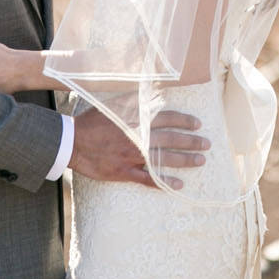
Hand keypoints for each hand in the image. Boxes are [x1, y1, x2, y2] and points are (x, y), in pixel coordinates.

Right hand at [68, 107, 208, 188]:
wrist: (71, 141)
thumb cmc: (91, 121)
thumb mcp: (113, 104)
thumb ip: (134, 100)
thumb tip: (152, 93)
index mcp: (136, 120)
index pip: (168, 118)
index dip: (185, 121)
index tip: (197, 124)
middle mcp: (138, 138)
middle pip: (171, 139)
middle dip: (191, 141)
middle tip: (207, 144)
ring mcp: (132, 156)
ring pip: (164, 159)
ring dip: (185, 160)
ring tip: (200, 161)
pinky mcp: (124, 172)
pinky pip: (148, 179)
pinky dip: (164, 183)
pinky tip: (178, 185)